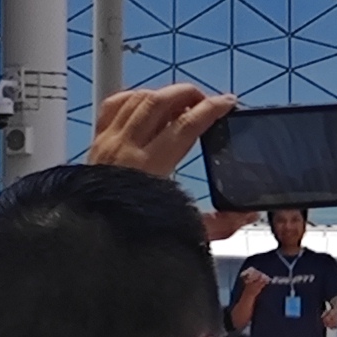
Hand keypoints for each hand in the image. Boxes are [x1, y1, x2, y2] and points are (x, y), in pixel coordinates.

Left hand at [88, 83, 242, 227]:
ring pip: (139, 98)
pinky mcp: (96, 141)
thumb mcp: (181, 233)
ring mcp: (107, 142)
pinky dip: (135, 97)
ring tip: (182, 103)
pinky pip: (115, 104)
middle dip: (189, 94)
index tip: (227, 104)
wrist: (90, 242)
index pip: (185, 124)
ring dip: (164, 94)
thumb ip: (219, 224)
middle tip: (206, 102)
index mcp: (149, 168)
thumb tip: (245, 213)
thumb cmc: (130, 235)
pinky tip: (148, 105)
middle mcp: (125, 149)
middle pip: (161, 101)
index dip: (211, 109)